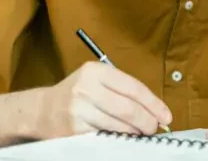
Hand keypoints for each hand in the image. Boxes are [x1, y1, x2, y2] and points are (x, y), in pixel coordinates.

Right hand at [40, 61, 171, 138]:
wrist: (42, 110)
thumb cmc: (76, 95)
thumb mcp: (95, 81)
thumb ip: (121, 90)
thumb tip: (154, 109)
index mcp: (95, 71)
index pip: (133, 87)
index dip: (154, 103)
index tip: (166, 115)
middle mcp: (86, 87)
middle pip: (129, 108)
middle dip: (147, 121)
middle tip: (154, 128)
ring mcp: (79, 109)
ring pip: (120, 124)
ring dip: (135, 131)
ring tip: (140, 132)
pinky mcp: (75, 128)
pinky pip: (106, 135)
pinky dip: (120, 137)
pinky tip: (123, 137)